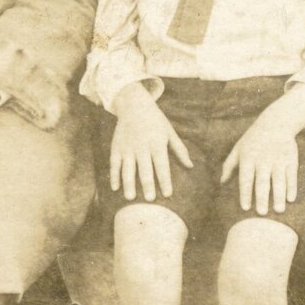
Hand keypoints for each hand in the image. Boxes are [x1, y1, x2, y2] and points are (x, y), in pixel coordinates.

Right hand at [108, 84, 191, 201]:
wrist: (134, 104)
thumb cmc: (155, 120)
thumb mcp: (169, 132)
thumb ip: (179, 149)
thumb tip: (191, 166)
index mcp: (157, 142)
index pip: (162, 164)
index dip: (165, 179)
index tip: (168, 194)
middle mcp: (141, 145)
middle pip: (145, 168)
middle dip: (147, 184)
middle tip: (150, 200)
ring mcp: (127, 147)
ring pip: (127, 168)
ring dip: (128, 183)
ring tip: (130, 198)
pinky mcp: (116, 147)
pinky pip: (114, 163)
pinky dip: (114, 176)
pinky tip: (115, 188)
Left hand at [222, 109, 299, 215]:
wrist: (276, 122)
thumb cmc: (253, 139)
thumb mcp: (238, 148)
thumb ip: (229, 165)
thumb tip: (221, 183)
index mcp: (248, 158)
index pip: (245, 178)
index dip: (245, 193)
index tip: (245, 208)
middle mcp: (263, 160)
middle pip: (262, 181)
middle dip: (262, 198)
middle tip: (261, 213)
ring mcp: (278, 160)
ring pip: (278, 180)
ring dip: (279, 196)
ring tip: (278, 210)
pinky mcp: (291, 159)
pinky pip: (291, 175)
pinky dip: (292, 187)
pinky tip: (290, 199)